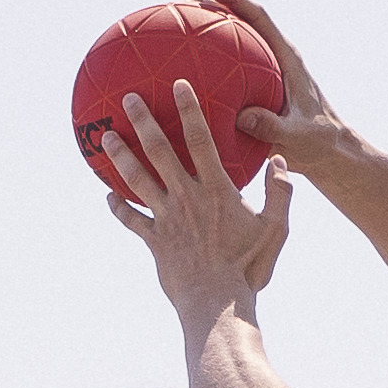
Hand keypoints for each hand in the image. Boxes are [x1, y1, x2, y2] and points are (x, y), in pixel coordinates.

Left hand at [99, 80, 293, 323]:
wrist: (216, 303)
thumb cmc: (248, 267)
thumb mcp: (275, 230)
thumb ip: (281, 192)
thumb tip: (280, 161)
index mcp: (216, 190)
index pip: (201, 139)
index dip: (189, 109)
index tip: (177, 84)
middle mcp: (186, 197)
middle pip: (159, 150)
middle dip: (143, 121)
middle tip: (128, 98)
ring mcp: (167, 218)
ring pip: (137, 179)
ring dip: (121, 155)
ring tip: (106, 137)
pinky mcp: (154, 241)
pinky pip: (131, 220)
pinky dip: (118, 207)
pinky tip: (108, 197)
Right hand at [194, 0, 360, 185]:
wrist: (331, 152)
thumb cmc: (319, 141)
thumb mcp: (297, 135)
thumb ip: (273, 126)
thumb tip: (242, 117)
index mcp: (287, 59)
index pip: (259, 17)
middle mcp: (277, 59)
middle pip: (244, 22)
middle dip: (215, 7)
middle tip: (182, 5)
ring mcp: (268, 73)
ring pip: (237, 44)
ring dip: (211, 34)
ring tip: (178, 30)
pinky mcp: (262, 90)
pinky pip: (232, 72)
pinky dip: (211, 68)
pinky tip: (186, 78)